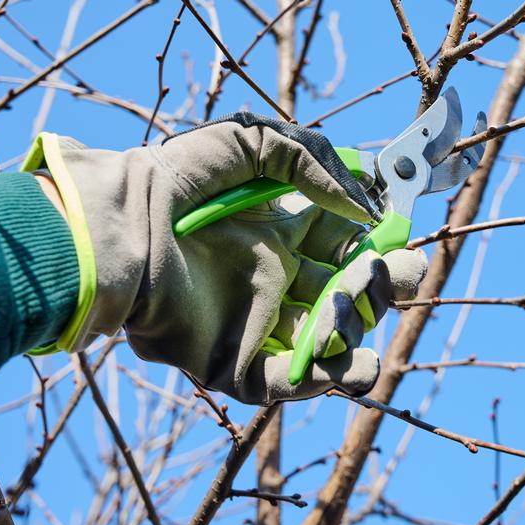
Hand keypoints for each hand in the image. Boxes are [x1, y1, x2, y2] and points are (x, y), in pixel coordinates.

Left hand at [29, 114, 426, 403]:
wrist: (122, 227)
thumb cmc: (178, 178)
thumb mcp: (250, 142)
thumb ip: (312, 163)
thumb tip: (363, 207)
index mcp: (280, 232)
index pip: (345, 246)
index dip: (377, 245)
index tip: (397, 237)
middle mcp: (274, 278)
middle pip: (347, 296)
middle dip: (384, 288)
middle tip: (401, 276)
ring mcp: (255, 322)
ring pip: (326, 345)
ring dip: (360, 340)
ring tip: (368, 323)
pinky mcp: (232, 361)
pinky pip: (287, 382)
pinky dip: (323, 379)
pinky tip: (349, 364)